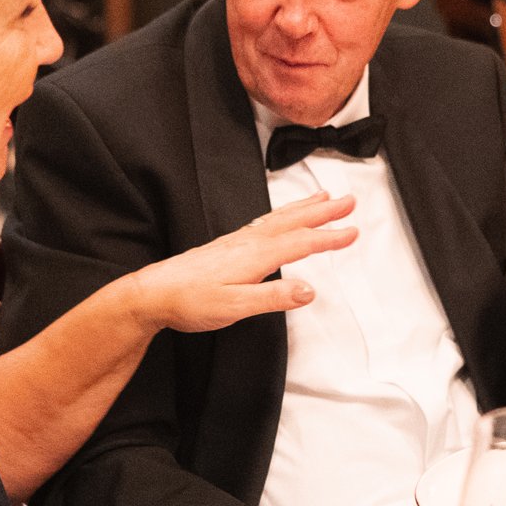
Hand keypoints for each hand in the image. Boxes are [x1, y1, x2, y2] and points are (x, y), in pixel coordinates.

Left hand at [122, 192, 357, 334]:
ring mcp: (237, 242)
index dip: (329, 237)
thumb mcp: (233, 307)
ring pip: (278, 219)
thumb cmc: (189, 301)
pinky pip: (264, 223)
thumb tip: (309, 291)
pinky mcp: (228, 246)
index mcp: (254, 256)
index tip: (353, 232)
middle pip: (293, 223)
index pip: (300, 243)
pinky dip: (281, 215)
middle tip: (349, 201)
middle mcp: (248, 243)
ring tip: (323, 198)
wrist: (153, 294)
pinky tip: (282, 217)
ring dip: (304, 208)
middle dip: (323, 212)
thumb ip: (272, 299)